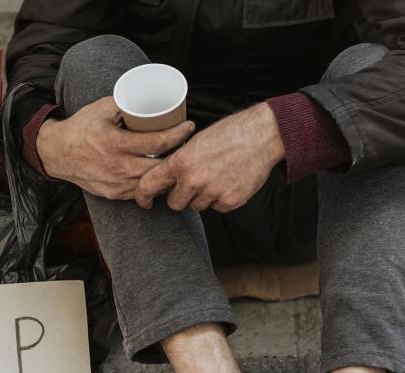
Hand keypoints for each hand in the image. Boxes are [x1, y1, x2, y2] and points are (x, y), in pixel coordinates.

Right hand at [36, 97, 194, 199]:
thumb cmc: (80, 129)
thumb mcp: (100, 109)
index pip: (158, 142)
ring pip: (153, 181)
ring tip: (176, 157)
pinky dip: (152, 183)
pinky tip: (159, 173)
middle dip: (178, 154)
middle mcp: (119, 167)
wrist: (58, 154)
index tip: (189, 127)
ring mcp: (118, 184)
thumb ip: (124, 102)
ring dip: (167, 171)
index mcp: (116, 144)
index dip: (178, 134)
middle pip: (161, 165)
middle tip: (186, 144)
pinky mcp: (115, 194)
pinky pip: (141, 191)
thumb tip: (147, 95)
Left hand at [134, 102, 284, 211]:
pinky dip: (221, 199)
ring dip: (202, 197)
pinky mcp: (230, 201)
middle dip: (180, 196)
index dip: (143, 196)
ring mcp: (212, 193)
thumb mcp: (196, 141)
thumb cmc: (230, 133)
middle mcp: (194, 180)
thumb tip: (167, 178)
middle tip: (192, 183)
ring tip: (215, 177)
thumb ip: (179, 162)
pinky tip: (228, 181)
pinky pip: (217, 208)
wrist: (262, 135)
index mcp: (181, 162)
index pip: (149, 185)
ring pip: (197, 206)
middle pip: (175, 203)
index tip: (144, 201)